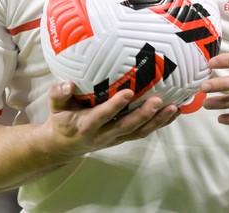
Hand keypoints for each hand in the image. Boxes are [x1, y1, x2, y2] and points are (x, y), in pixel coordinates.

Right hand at [45, 82, 179, 159]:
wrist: (64, 145)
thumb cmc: (62, 119)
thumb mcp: (55, 107)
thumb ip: (58, 93)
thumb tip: (68, 83)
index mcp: (86, 125)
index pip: (103, 115)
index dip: (115, 106)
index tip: (128, 92)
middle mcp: (104, 134)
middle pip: (127, 126)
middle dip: (143, 114)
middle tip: (158, 100)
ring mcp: (116, 137)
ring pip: (139, 132)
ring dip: (157, 121)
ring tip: (173, 108)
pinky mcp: (124, 137)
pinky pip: (143, 131)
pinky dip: (159, 123)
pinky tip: (174, 112)